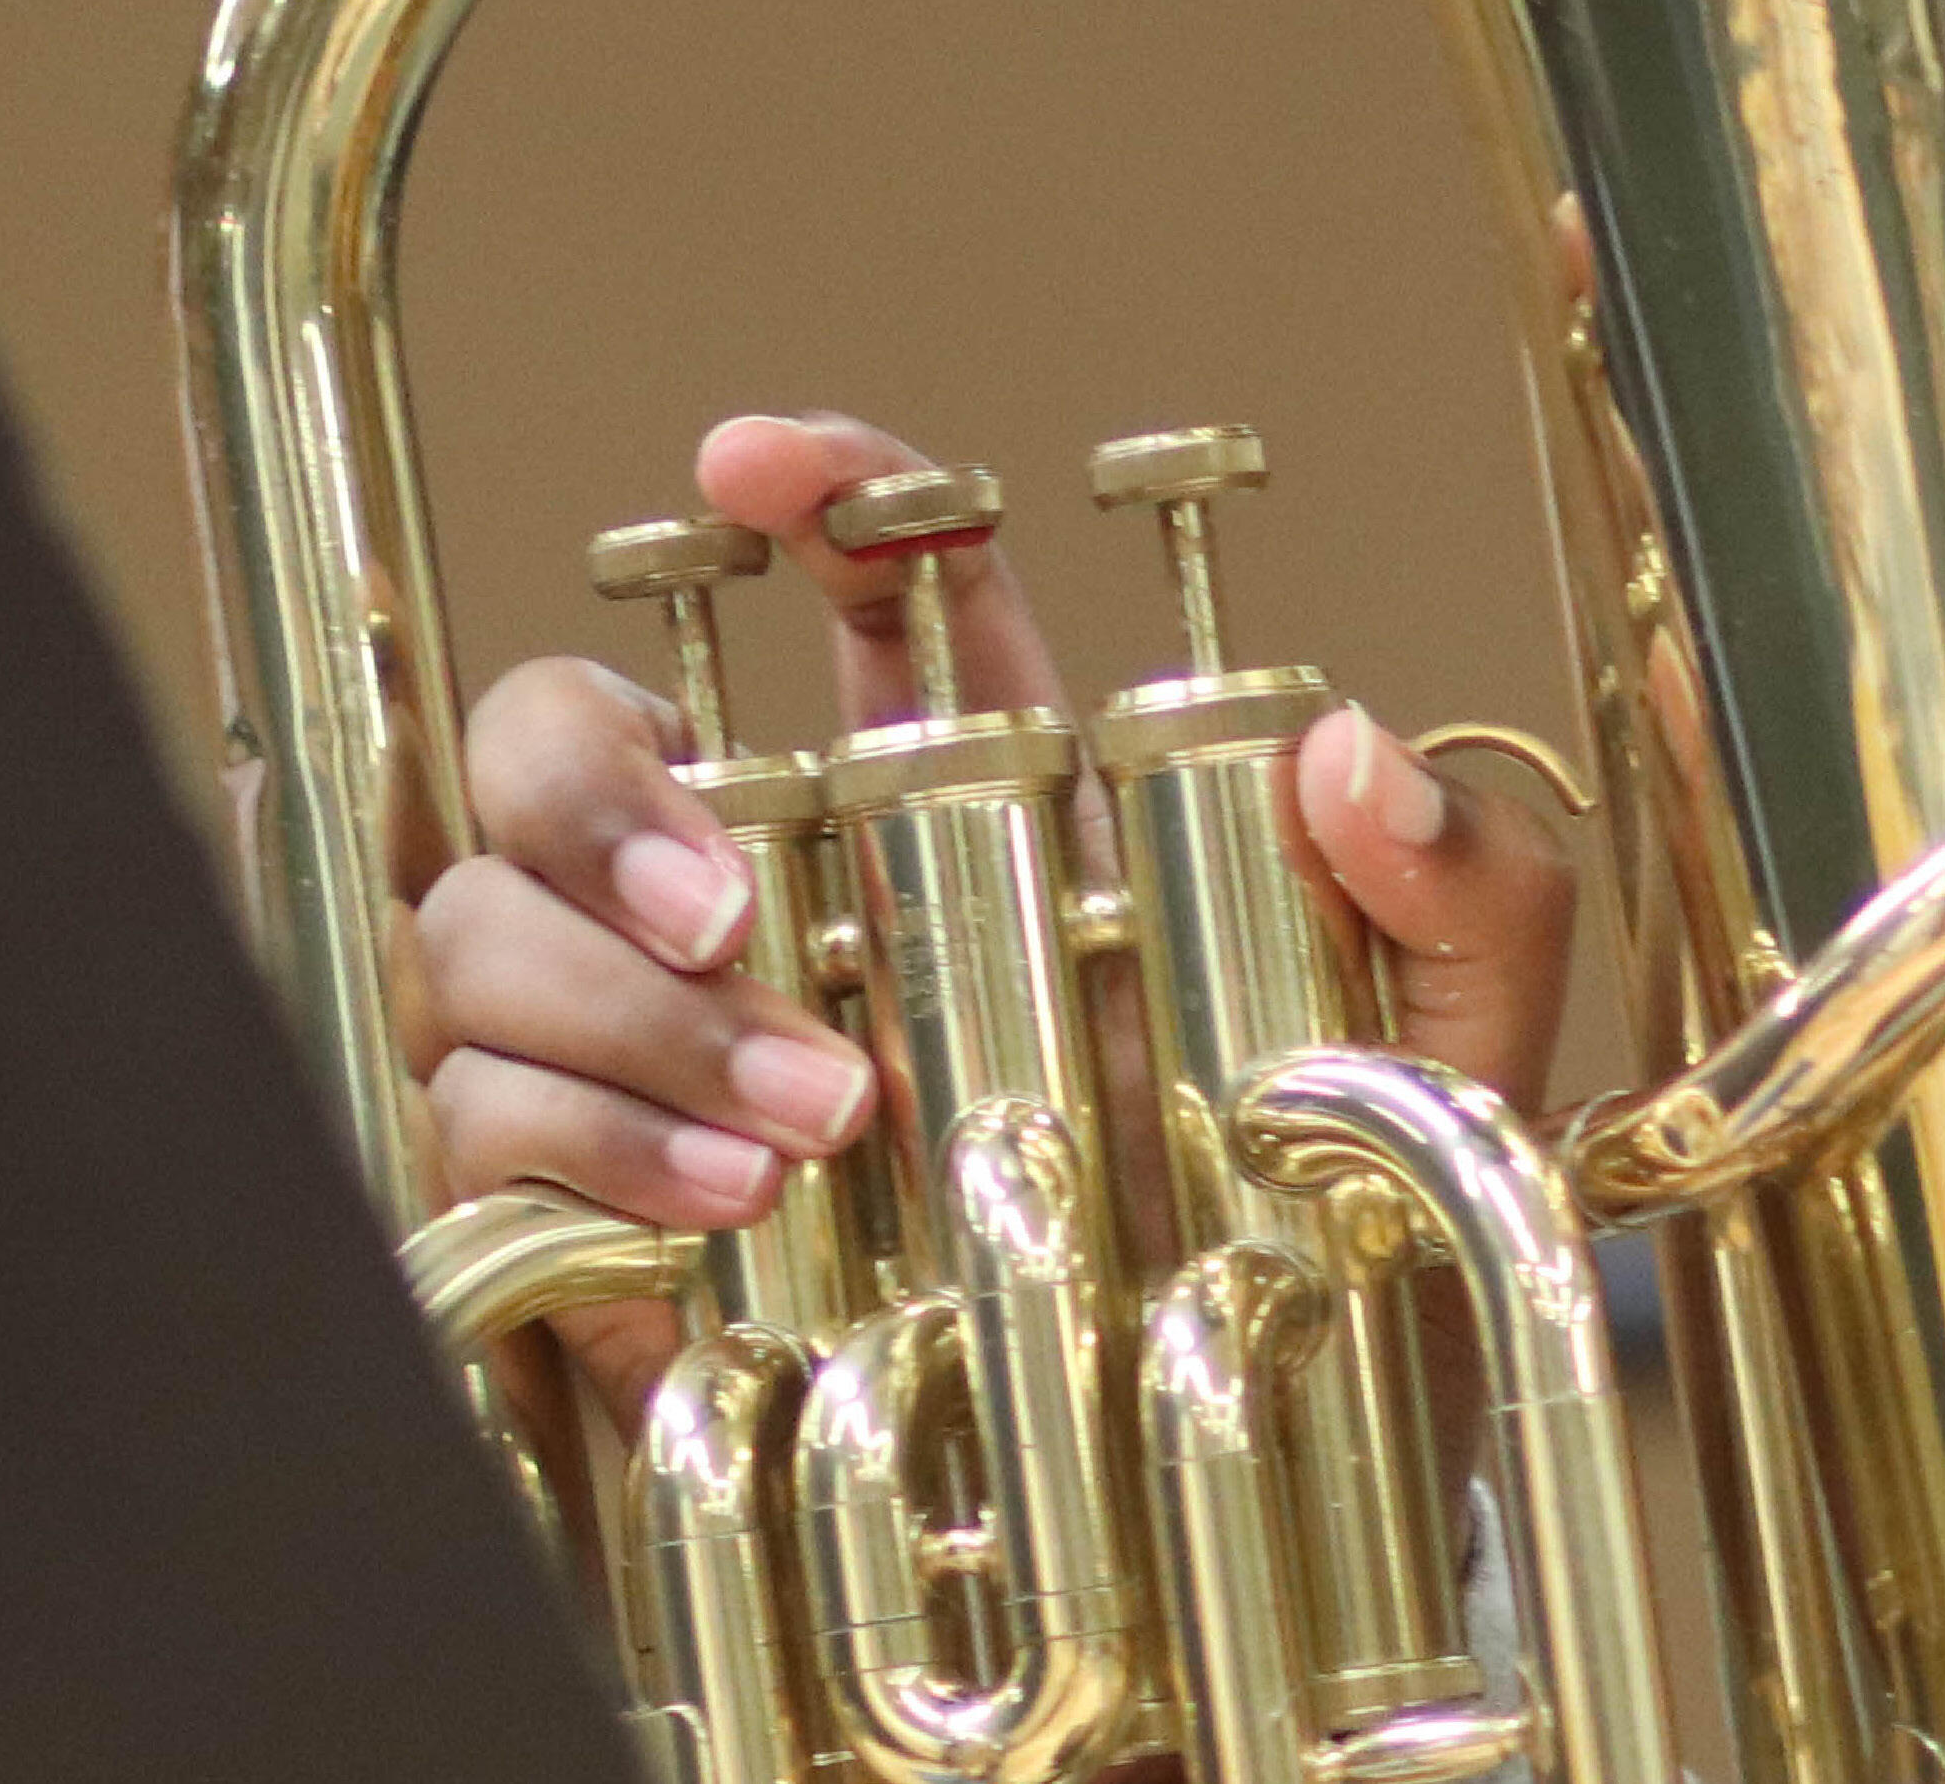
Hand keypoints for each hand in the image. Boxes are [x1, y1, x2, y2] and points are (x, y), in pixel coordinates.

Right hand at [411, 410, 1582, 1400]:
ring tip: (817, 1118)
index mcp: (967, 815)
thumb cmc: (1321, 1242)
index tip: (751, 460)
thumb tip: (1358, 748)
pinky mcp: (587, 1219)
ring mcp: (650, 1056)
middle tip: (737, 907)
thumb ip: (1468, 888)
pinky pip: (476, 1137)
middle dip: (604, 794)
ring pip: (488, 938)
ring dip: (623, 1011)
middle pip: (557, 739)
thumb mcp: (1449, 1059)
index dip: (798, 498)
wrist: (1240, 1485)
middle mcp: (771, 906)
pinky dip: (586, 1153)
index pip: (849, 600)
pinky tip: (734, 1210)